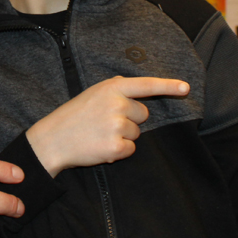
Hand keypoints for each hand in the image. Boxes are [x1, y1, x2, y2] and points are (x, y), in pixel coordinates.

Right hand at [26, 76, 189, 175]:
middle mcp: (117, 103)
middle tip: (105, 122)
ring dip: (123, 137)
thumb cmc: (73, 116)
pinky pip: (131, 150)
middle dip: (130, 120)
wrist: (52, 140)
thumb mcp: (92, 93)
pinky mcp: (116, 147)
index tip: (186, 88)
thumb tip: (137, 88)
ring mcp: (117, 125)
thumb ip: (115, 89)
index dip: (168, 86)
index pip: (146, 85)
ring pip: (137, 134)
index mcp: (112, 87)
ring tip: (100, 134)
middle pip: (144, 114)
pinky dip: (119, 152)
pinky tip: (100, 146)